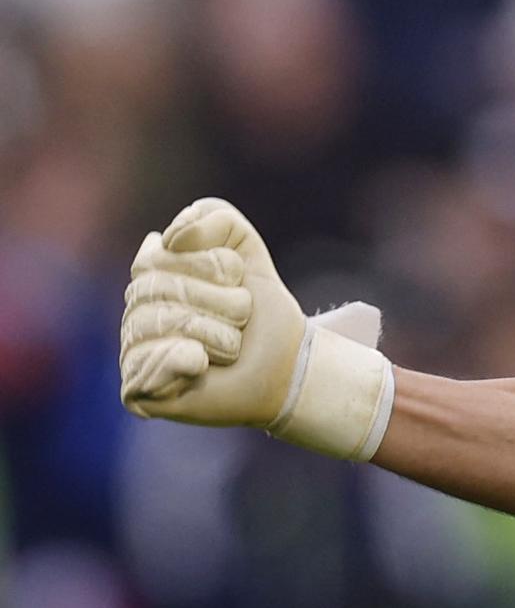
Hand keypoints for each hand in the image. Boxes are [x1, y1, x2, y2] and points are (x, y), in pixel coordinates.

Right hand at [120, 198, 394, 460]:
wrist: (287, 362)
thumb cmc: (261, 307)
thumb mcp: (244, 245)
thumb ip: (212, 216)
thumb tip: (163, 239)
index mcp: (149, 275)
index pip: (159, 255)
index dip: (215, 265)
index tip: (238, 279)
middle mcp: (134, 312)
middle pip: (158, 289)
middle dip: (221, 302)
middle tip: (241, 319)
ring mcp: (133, 351)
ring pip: (160, 325)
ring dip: (216, 334)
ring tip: (230, 346)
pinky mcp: (138, 391)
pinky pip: (147, 366)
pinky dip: (184, 360)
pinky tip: (200, 363)